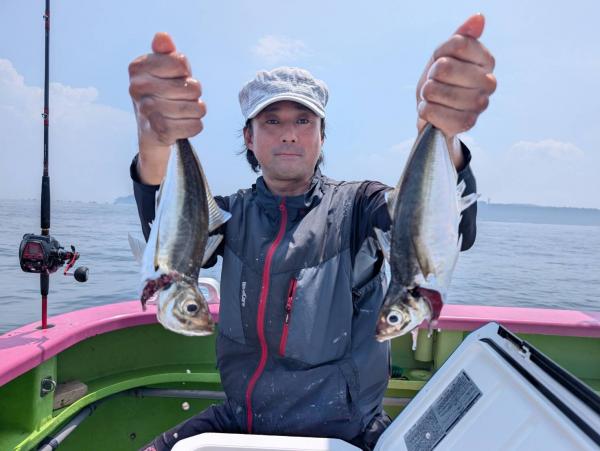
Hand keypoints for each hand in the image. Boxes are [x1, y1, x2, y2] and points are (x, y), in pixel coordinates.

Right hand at [128, 33, 205, 183]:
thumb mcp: (163, 69)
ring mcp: (147, 111)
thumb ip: (165, 52)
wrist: (150, 130)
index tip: (175, 78)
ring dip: (197, 110)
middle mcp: (138, 88)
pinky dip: (195, 126)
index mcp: (138, 68)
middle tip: (182, 98)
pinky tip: (183, 124)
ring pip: (197, 108)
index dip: (185, 72)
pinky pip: (196, 126)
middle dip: (194, 94)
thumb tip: (163, 37)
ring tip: (184, 111)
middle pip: (193, 87)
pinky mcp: (160, 131)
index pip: (181, 63)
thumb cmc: (161, 93)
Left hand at [416, 14, 495, 165]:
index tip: (441, 62)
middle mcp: (489, 82)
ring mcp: (480, 105)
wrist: (435, 115)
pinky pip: (432, 111)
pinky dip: (425, 110)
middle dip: (432, 76)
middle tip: (436, 84)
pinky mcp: (466, 124)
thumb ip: (461, 37)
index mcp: (486, 61)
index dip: (440, 54)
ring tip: (434, 98)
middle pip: (444, 67)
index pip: (458, 44)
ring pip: (434, 90)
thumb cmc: (441, 82)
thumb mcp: (445, 56)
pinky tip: (432, 111)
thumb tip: (478, 18)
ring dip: (427, 95)